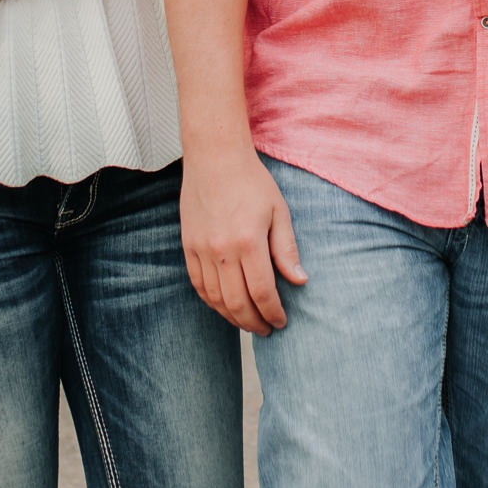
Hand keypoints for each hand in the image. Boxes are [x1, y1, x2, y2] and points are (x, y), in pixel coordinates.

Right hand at [179, 144, 306, 333]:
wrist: (215, 157)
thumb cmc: (252, 182)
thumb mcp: (279, 212)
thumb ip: (287, 249)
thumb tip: (300, 280)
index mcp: (249, 241)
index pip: (261, 292)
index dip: (273, 312)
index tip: (281, 321)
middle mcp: (222, 250)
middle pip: (236, 302)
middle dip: (254, 322)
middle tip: (266, 330)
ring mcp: (201, 249)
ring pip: (215, 298)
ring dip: (232, 317)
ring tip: (247, 323)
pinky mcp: (188, 245)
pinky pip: (198, 284)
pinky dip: (211, 302)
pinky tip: (224, 307)